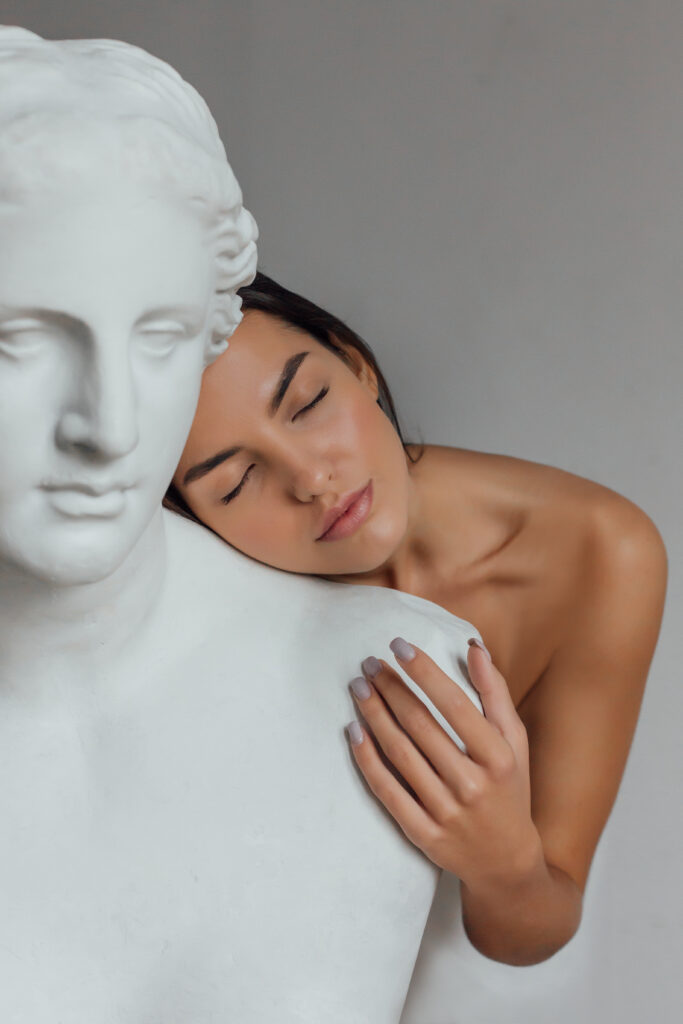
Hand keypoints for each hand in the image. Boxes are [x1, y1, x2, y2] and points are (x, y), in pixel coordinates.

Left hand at [345, 637, 542, 891]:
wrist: (507, 864)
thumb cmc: (509, 790)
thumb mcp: (514, 742)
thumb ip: (495, 693)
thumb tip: (474, 647)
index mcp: (497, 757)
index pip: (454, 705)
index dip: (424, 672)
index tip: (399, 646)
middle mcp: (472, 784)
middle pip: (420, 726)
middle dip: (390, 688)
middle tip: (369, 663)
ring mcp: (446, 812)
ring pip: (399, 753)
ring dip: (374, 714)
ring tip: (358, 686)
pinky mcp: (423, 834)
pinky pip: (387, 790)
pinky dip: (366, 759)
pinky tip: (354, 731)